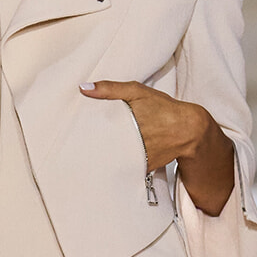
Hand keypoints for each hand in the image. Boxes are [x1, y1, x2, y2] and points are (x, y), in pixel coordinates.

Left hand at [81, 79, 234, 216]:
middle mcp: (132, 141)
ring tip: (81, 161)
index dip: (81, 136)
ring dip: (100, 161)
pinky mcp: (144, 168)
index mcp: (127, 121)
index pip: (96, 131)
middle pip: (101, 149)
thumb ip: (110, 89)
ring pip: (112, 161)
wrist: (189, 130)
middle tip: (68, 151)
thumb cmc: (162, 107)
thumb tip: (83, 87)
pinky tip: (103, 168)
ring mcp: (138, 156)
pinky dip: (116, 168)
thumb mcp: (138, 92)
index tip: (66, 136)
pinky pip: (126, 169)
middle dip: (86, 151)